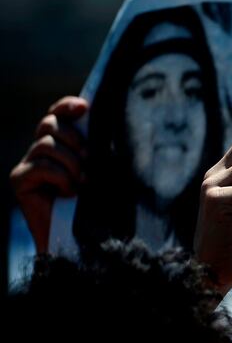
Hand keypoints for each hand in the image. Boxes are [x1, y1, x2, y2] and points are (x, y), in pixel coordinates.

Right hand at [10, 96, 88, 252]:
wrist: (79, 237)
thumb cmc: (95, 202)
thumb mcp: (101, 169)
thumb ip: (98, 146)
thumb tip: (101, 121)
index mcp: (60, 143)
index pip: (57, 114)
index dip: (67, 106)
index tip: (85, 107)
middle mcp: (40, 150)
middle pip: (50, 124)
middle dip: (74, 138)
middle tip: (89, 159)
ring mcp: (28, 164)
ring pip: (46, 144)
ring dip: (71, 163)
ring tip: (82, 182)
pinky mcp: (19, 180)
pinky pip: (41, 166)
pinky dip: (61, 177)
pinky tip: (69, 192)